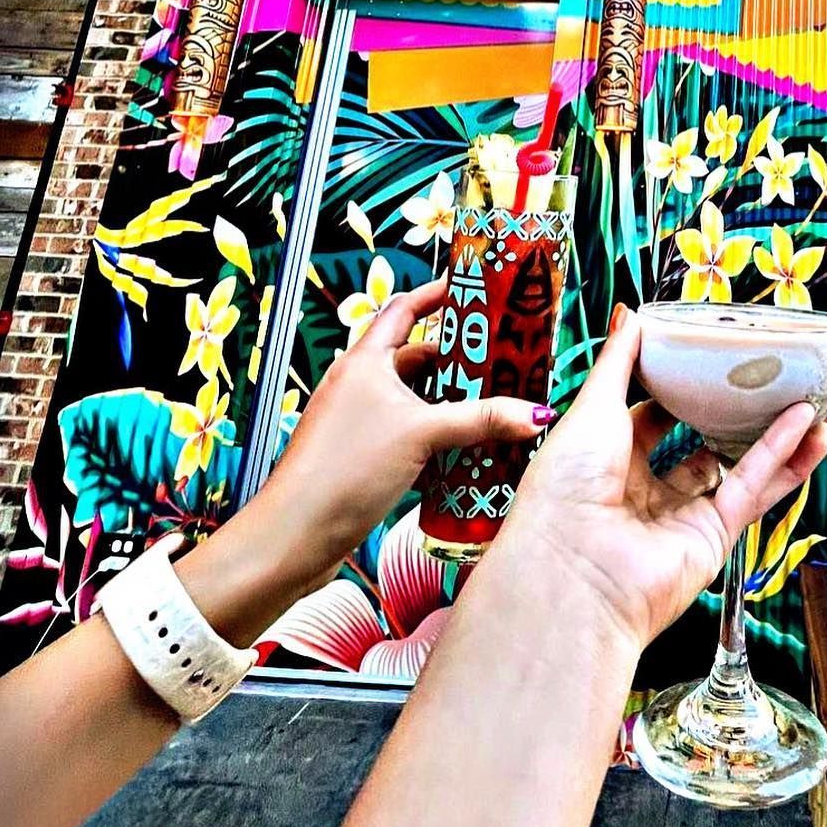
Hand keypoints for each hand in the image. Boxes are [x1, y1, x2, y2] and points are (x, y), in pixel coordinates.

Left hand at [257, 279, 543, 577]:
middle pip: (418, 360)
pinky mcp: (363, 457)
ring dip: (452, 406)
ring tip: (495, 409)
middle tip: (502, 363)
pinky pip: (410, 436)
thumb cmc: (342, 470)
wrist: (294, 536)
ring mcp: (360, 422)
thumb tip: (532, 415)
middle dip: (460, 362)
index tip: (472, 291)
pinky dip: (438, 441)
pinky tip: (467, 454)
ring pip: (416, 402)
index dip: (437, 295)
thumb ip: (480, 420)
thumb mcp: (421, 435)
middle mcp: (361, 385)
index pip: (404, 310)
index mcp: (366, 362)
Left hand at [489, 306, 826, 652]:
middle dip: (733, 414)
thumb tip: (631, 313)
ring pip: (738, 468)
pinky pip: (753, 489)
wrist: (572, 570)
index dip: (677, 387)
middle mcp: (646, 490)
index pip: (650, 418)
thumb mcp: (591, 407)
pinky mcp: (713, 536)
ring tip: (810, 399)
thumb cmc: (565, 487)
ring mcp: (682, 516)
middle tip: (766, 377)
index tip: (706, 354)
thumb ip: (619, 361)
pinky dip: (783, 456)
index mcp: (607, 460)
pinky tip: (810, 425)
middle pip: (700, 444)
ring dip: (776, 437)